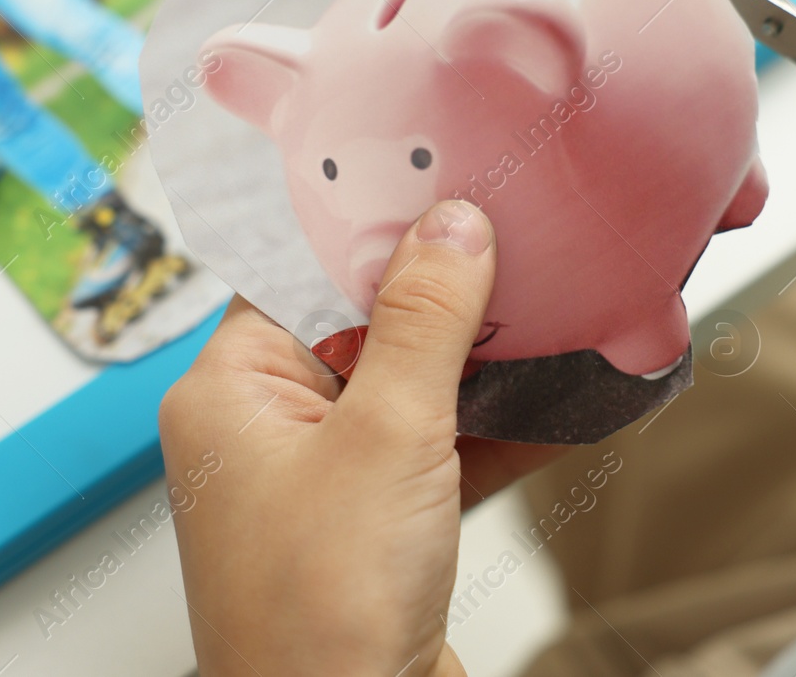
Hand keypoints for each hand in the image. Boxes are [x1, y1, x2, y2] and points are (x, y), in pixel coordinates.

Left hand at [158, 200, 562, 676]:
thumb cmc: (321, 618)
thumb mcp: (385, 439)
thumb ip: (422, 322)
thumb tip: (450, 225)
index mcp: (231, 393)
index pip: (296, 270)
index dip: (369, 224)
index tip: (438, 178)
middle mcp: (269, 430)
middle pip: (360, 323)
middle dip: (443, 288)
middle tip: (514, 234)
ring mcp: (325, 479)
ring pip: (409, 385)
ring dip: (481, 357)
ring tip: (553, 302)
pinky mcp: (378, 523)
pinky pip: (439, 447)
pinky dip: (495, 425)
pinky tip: (565, 394)